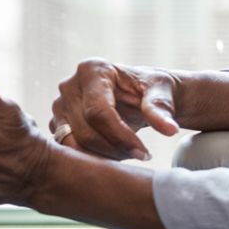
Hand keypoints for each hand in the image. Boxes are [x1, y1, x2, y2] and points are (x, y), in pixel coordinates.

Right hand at [50, 59, 179, 161]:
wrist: (141, 96)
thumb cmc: (151, 90)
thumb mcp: (161, 92)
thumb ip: (161, 109)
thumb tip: (169, 129)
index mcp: (91, 70)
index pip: (98, 112)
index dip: (121, 137)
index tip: (144, 153)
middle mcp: (69, 85)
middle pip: (85, 131)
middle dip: (115, 150)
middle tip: (139, 156)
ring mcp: (60, 105)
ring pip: (74, 144)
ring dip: (102, 157)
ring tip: (126, 155)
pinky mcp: (58, 123)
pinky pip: (69, 149)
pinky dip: (92, 158)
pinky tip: (113, 156)